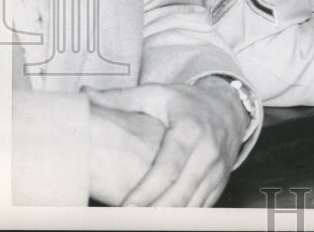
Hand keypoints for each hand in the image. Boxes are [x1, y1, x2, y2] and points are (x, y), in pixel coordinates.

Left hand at [86, 79, 248, 206]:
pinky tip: (163, 220)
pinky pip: (202, 208)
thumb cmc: (187, 102)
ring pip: (193, 206)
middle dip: (154, 215)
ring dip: (168, 219)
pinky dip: (183, 217)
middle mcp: (208, 152)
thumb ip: (120, 98)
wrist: (229, 106)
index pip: (167, 170)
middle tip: (128, 222)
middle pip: (180, 195)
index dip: (144, 194)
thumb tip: (85, 94)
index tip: (124, 210)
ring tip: (143, 224)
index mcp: (189, 131)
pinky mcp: (221, 181)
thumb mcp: (156, 94)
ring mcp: (218, 169)